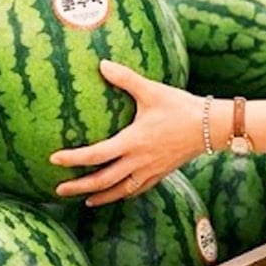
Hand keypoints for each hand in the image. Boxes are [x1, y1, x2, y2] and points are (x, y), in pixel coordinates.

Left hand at [52, 61, 205, 205]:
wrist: (211, 127)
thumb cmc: (181, 107)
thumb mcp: (151, 90)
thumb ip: (125, 79)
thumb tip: (102, 64)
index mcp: (133, 142)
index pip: (96, 155)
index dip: (73, 159)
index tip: (54, 159)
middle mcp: (139, 161)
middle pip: (103, 181)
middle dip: (79, 186)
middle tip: (58, 189)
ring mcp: (150, 171)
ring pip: (119, 191)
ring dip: (100, 196)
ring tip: (83, 200)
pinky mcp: (160, 174)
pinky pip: (136, 190)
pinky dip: (121, 195)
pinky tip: (115, 195)